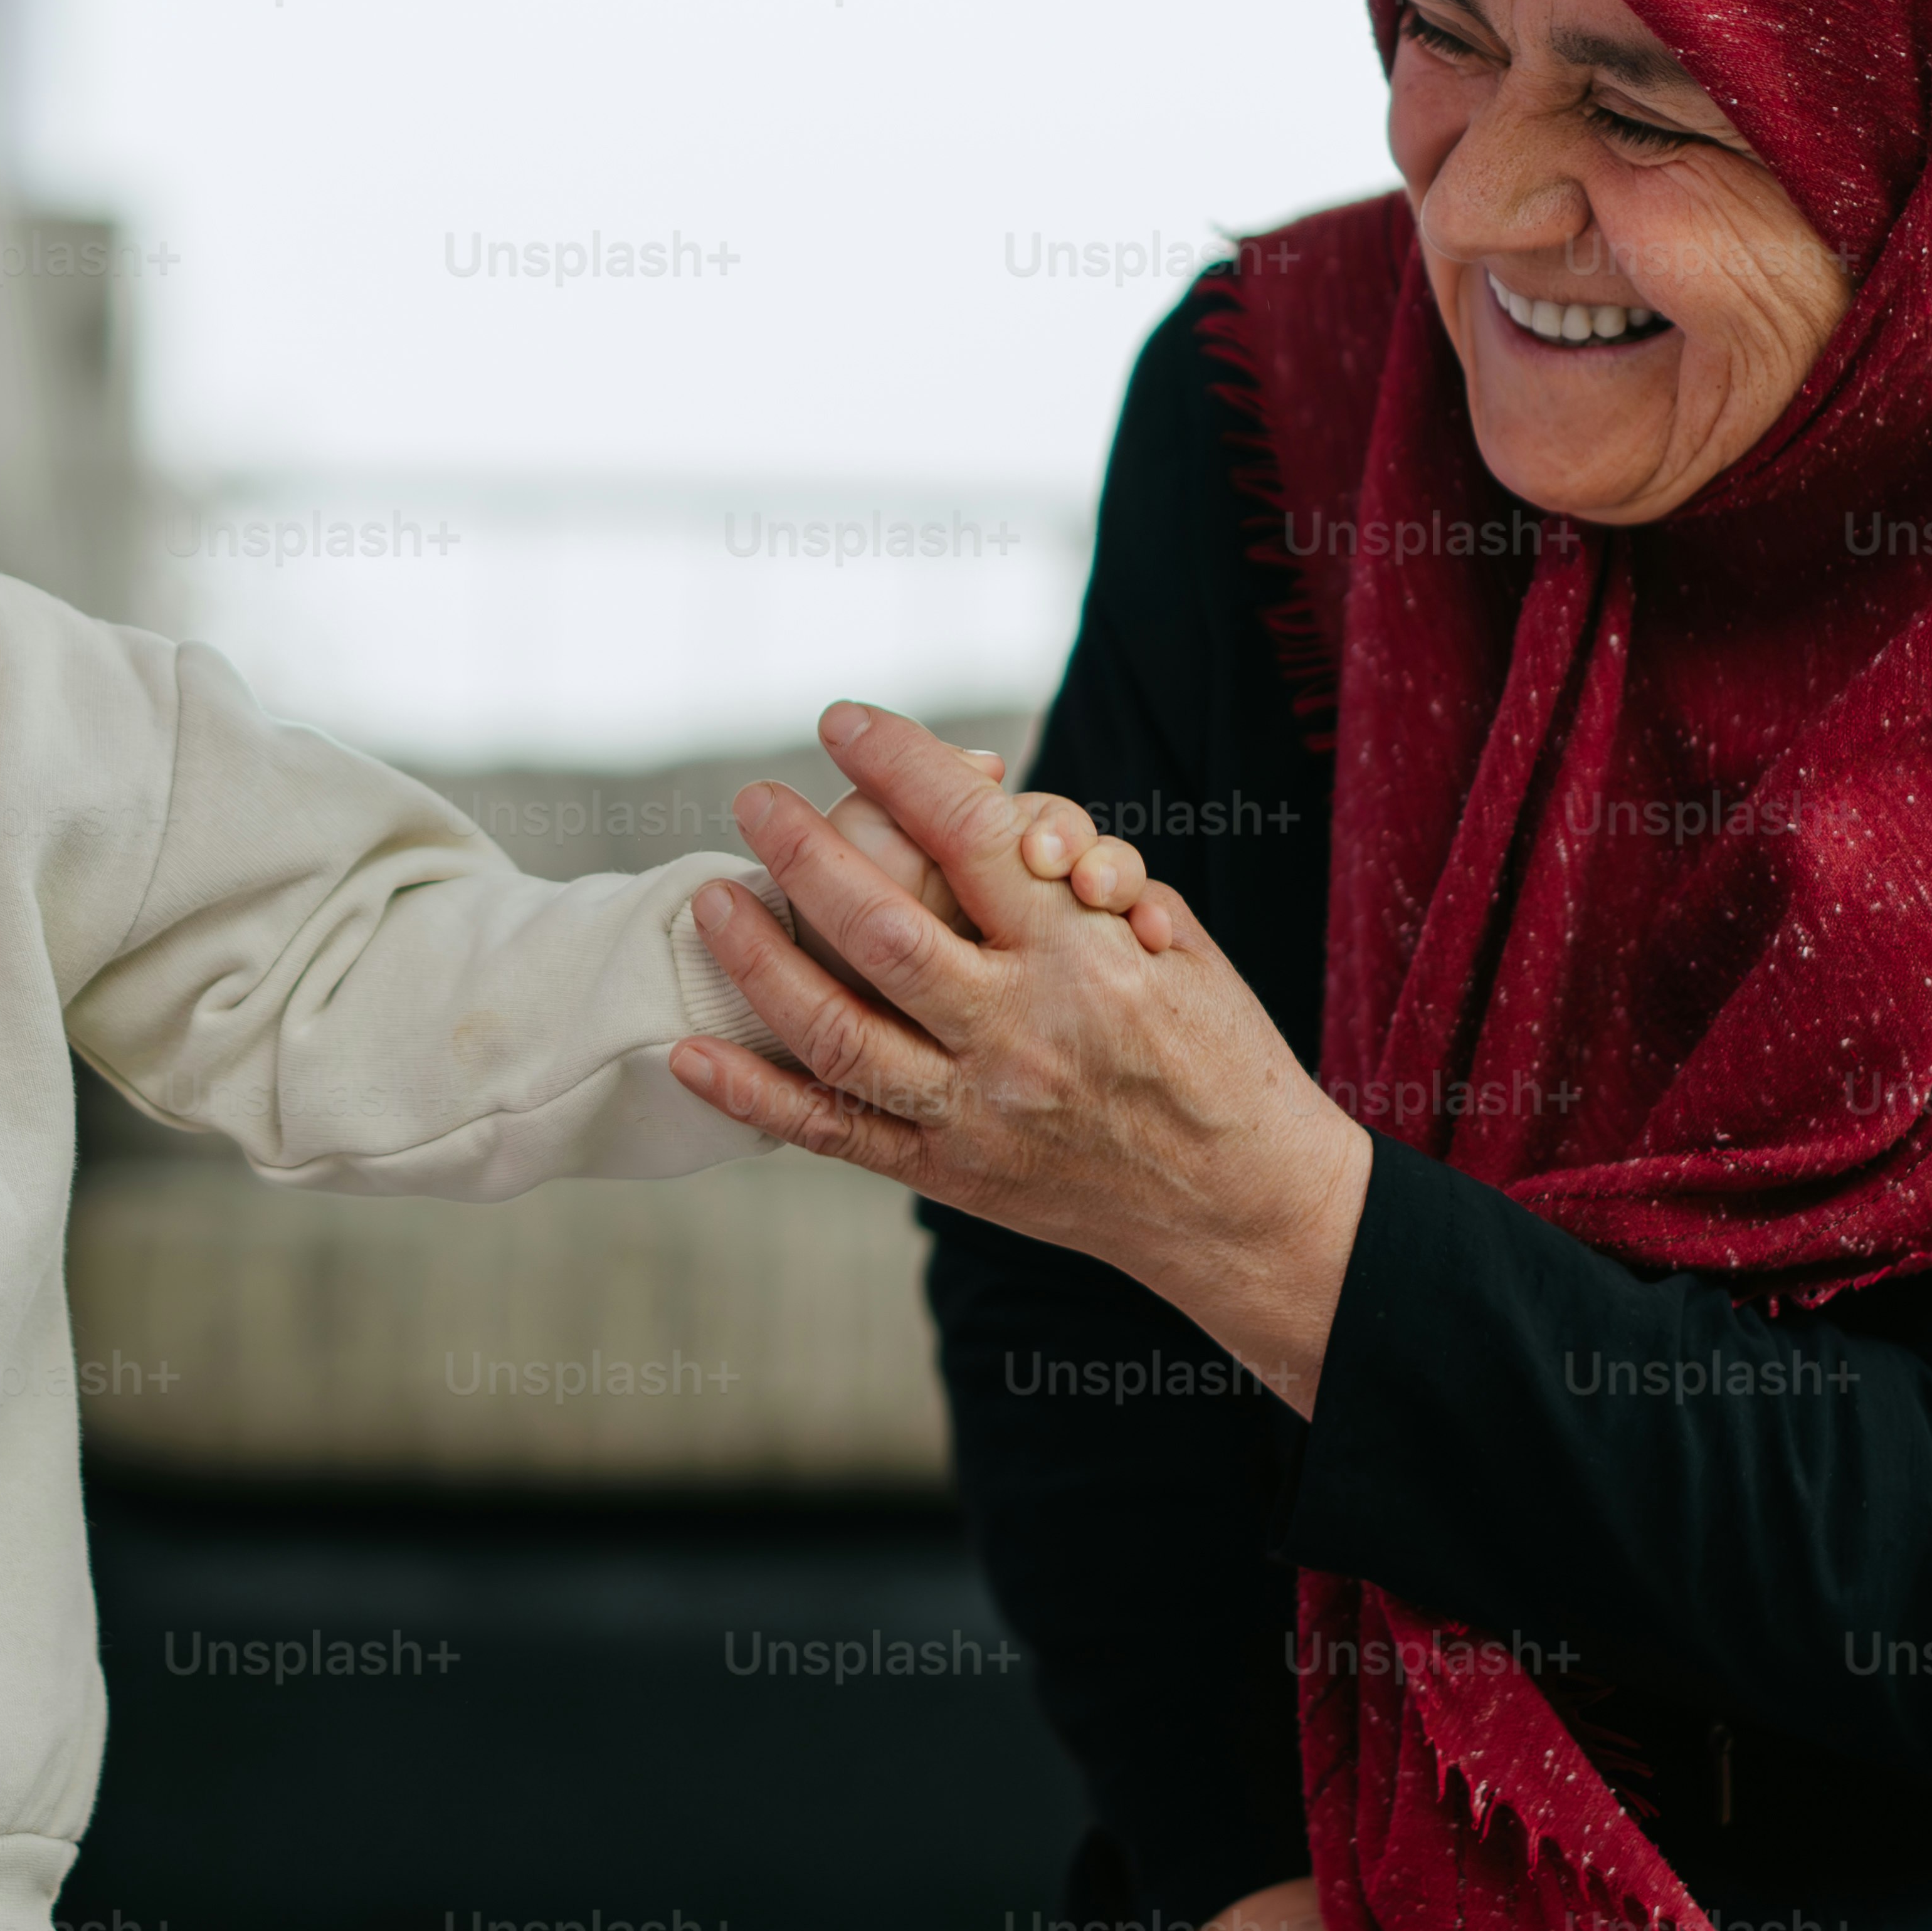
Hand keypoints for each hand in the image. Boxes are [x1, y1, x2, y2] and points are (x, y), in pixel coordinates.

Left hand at [671, 703, 1368, 1403]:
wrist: (1242, 1207)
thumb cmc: (1215, 1055)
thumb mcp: (1177, 947)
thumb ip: (1086, 884)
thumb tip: (1003, 818)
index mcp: (1087, 958)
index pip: (976, 834)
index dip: (904, 765)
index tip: (847, 723)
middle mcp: (1021, 1032)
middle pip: (884, 925)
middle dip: (806, 849)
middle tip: (753, 796)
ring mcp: (975, 1111)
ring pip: (838, 1029)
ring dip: (759, 957)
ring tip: (712, 898)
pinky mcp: (948, 1173)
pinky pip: (831, 1131)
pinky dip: (752, 1095)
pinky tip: (689, 1052)